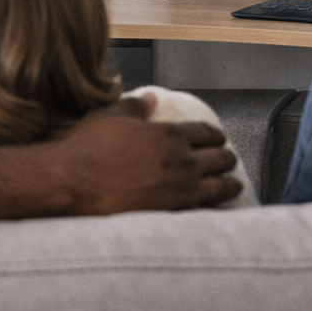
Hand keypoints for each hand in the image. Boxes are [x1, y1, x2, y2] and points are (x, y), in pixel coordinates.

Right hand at [54, 97, 240, 213]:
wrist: (76, 181)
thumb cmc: (89, 147)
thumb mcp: (110, 116)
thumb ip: (134, 106)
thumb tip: (150, 98)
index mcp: (169, 135)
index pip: (204, 132)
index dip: (215, 134)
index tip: (219, 137)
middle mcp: (182, 161)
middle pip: (218, 158)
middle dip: (226, 157)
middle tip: (229, 159)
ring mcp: (180, 189)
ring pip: (218, 187)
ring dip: (230, 184)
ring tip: (235, 185)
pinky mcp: (173, 212)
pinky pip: (203, 211)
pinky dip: (214, 209)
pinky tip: (216, 210)